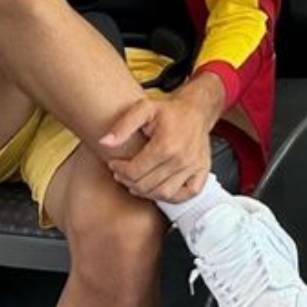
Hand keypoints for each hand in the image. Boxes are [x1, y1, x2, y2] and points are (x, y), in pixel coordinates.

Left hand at [102, 87, 214, 203]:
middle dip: (129, 181)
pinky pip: (184, 195)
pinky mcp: (202, 172)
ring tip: (137, 182)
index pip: (135, 171)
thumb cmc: (169, 111)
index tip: (114, 164)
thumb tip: (105, 142)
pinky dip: (170, 197)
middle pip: (147, 184)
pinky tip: (158, 188)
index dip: (120, 170)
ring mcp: (193, 167)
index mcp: (166, 144)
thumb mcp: (143, 109)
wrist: (196, 110)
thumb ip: (123, 126)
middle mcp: (181, 159)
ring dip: (146, 192)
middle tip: (122, 174)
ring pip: (163, 194)